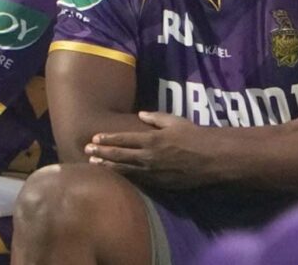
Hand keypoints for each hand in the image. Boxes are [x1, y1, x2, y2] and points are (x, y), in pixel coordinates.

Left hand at [85, 111, 220, 188]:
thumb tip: (141, 114)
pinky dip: (125, 177)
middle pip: (119, 156)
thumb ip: (155, 117)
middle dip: (101, 153)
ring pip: (125, 170)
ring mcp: (153, 172)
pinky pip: (138, 180)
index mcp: (152, 139)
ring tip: (94, 165)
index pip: (123, 139)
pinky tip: (116, 175)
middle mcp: (149, 156)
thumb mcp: (175, 121)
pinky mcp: (160, 183)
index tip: (94, 139)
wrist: (212, 158)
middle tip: (86, 152)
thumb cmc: (194, 136)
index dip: (108, 139)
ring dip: (108, 167)